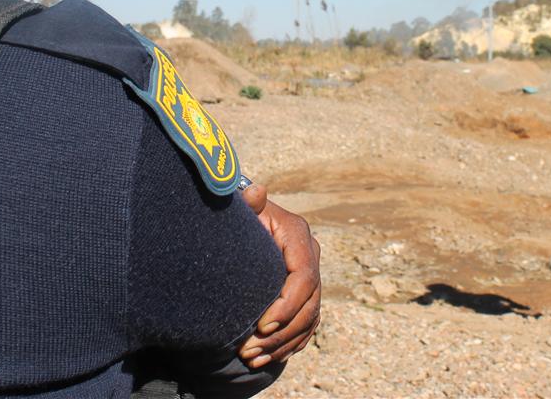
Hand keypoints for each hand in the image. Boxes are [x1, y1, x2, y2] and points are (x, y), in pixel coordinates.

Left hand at [237, 183, 321, 367]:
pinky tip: (269, 358)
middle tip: (250, 350)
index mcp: (298, 236)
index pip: (303, 277)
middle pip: (309, 304)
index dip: (286, 305)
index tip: (261, 325)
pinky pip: (308, 324)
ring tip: (253, 359)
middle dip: (281, 332)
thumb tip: (256, 191)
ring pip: (310, 318)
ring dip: (283, 343)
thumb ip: (247, 204)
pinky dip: (290, 344)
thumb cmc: (239, 217)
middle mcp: (310, 255)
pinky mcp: (306, 293)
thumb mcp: (241, 210)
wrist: (245, 222)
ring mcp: (311, 276)